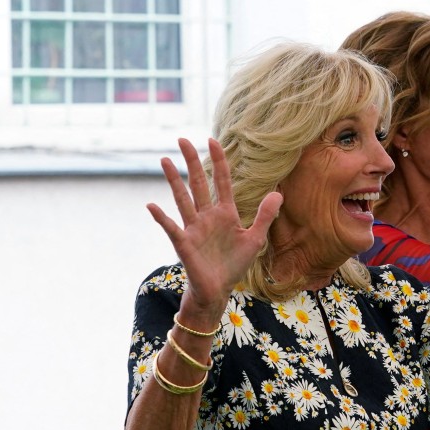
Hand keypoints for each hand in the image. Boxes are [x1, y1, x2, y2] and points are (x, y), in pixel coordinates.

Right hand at [147, 138, 282, 313]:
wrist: (218, 290)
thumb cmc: (234, 265)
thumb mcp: (255, 239)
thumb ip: (265, 216)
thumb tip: (278, 193)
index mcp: (225, 213)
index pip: (221, 181)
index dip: (218, 161)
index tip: (212, 140)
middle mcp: (207, 216)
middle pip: (198, 183)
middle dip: (191, 161)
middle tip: (182, 139)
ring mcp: (193, 228)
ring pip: (182, 198)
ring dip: (173, 180)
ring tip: (164, 160)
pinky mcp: (184, 243)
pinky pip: (170, 227)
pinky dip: (161, 217)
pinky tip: (151, 205)